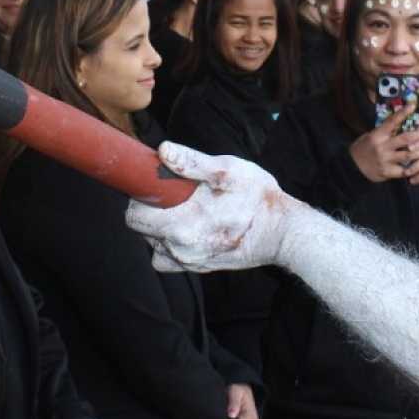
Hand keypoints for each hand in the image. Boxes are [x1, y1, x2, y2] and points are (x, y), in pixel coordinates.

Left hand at [126, 142, 297, 272]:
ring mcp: (189, 261)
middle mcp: (181, 248)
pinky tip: (187, 229)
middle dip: (149, 209)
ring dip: (159, 228)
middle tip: (172, 194)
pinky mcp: (198, 268)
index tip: (157, 185)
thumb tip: (163, 150)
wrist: (282, 232)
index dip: (141, 196)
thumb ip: (191, 162)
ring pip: (154, 244)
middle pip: (141, 230)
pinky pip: (168, 259)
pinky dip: (170, 245)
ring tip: (183, 210)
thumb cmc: (257, 198)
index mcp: (183, 224)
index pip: (135, 215)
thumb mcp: (227, 171)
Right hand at [349, 103, 418, 181]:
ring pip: (408, 155)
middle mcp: (382, 146)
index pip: (392, 121)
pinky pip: (404, 170)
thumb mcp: (370, 136)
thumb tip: (399, 121)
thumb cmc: (362, 148)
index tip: (413, 104)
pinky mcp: (387, 172)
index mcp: (378, 135)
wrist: (351, 167)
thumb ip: (385, 132)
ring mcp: (385, 160)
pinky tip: (418, 164)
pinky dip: (412, 167)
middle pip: (405, 139)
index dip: (403, 112)